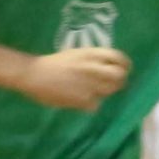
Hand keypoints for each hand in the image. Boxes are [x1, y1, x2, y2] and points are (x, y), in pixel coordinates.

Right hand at [14, 47, 130, 111]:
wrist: (34, 74)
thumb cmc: (54, 63)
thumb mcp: (78, 54)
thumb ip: (95, 60)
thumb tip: (112, 68)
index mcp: (92, 54)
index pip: (119, 58)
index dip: (125, 65)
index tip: (124, 69)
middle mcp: (95, 68)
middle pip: (120, 76)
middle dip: (119, 81)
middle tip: (112, 84)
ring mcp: (91, 84)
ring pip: (110, 91)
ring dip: (103, 93)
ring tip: (90, 91)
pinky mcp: (84, 100)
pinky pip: (96, 104)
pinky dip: (90, 104)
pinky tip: (78, 99)